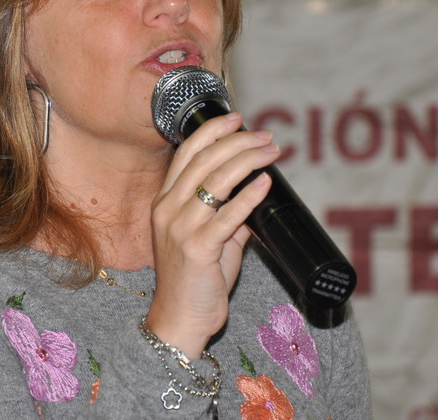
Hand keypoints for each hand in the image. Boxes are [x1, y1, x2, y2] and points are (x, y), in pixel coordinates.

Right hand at [146, 112, 278, 356]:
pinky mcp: (196, 248)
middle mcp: (168, 209)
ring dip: (248, 161)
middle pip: (203, 160)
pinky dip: (248, 196)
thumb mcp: (209, 238)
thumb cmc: (196, 279)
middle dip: (238, 142)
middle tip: (266, 137)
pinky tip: (264, 183)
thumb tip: (255, 193)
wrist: (180, 319)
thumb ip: (228, 215)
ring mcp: (180, 228)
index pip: (186, 152)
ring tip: (271, 153)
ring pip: (215, 180)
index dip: (213, 130)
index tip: (238, 118)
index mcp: (165, 201)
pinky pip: (227, 215)